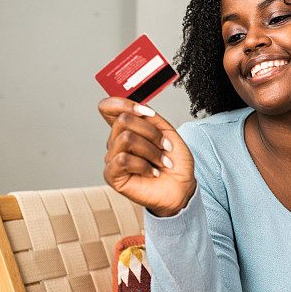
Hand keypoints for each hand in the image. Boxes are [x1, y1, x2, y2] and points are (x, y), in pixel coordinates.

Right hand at [98, 97, 195, 216]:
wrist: (182, 187)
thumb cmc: (175, 162)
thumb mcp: (168, 133)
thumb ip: (151, 118)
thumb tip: (138, 107)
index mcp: (128, 129)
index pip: (108, 107)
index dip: (124, 104)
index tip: (148, 114)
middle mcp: (116, 141)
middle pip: (124, 120)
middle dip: (152, 132)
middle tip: (165, 147)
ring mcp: (112, 158)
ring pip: (126, 139)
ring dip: (152, 151)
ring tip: (162, 162)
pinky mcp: (112, 175)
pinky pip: (122, 159)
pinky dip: (144, 166)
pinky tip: (153, 173)